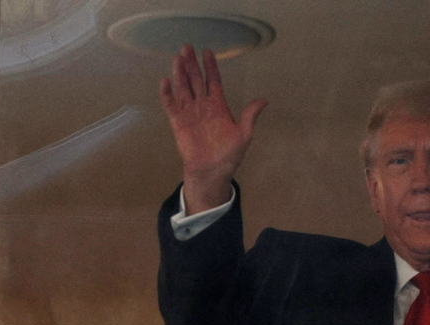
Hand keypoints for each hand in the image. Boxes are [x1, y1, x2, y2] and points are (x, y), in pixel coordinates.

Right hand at [160, 44, 266, 213]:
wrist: (212, 172)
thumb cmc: (229, 155)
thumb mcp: (244, 135)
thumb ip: (250, 116)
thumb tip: (264, 100)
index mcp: (218, 105)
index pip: (214, 81)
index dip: (211, 67)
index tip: (207, 52)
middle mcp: (203, 105)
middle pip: (196, 80)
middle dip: (192, 64)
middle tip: (187, 47)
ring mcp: (190, 112)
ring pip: (183, 88)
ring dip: (180, 73)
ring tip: (178, 58)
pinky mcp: (178, 122)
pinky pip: (171, 105)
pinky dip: (167, 94)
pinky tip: (165, 81)